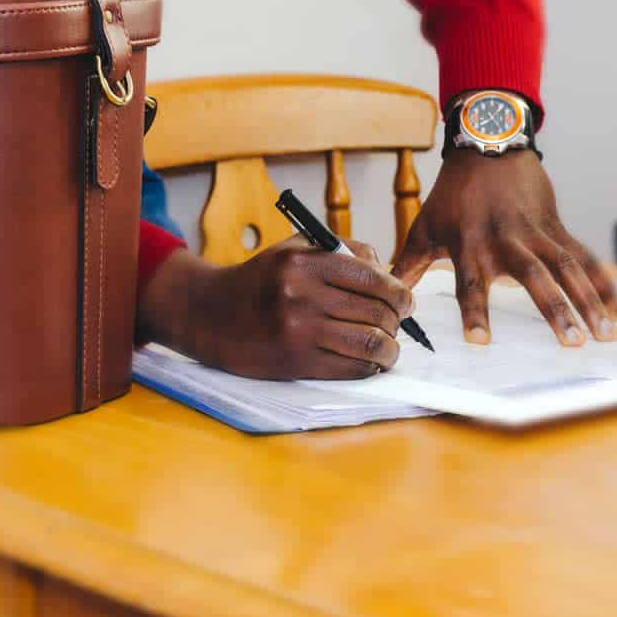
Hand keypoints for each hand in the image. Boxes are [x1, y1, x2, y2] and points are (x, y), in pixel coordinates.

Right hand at [137, 239, 413, 379]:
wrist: (210, 314)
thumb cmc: (260, 280)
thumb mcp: (295, 248)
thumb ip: (343, 250)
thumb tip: (388, 273)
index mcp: (304, 262)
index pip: (373, 279)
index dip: (400, 293)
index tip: (406, 302)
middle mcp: (301, 295)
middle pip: (377, 312)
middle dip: (397, 321)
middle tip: (397, 324)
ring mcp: (299, 331)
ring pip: (370, 343)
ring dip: (390, 349)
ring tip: (389, 347)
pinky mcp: (296, 362)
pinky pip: (351, 368)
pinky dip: (370, 367)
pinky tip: (369, 362)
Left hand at [392, 149, 616, 345]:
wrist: (489, 146)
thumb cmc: (452, 193)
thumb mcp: (425, 227)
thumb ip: (407, 265)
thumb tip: (386, 295)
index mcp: (471, 245)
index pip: (470, 284)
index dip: (475, 312)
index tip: (480, 341)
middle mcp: (508, 241)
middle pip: (534, 278)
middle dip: (555, 310)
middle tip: (573, 342)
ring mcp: (538, 234)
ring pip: (569, 269)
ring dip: (590, 301)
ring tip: (606, 334)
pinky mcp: (558, 228)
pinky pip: (585, 258)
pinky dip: (604, 284)